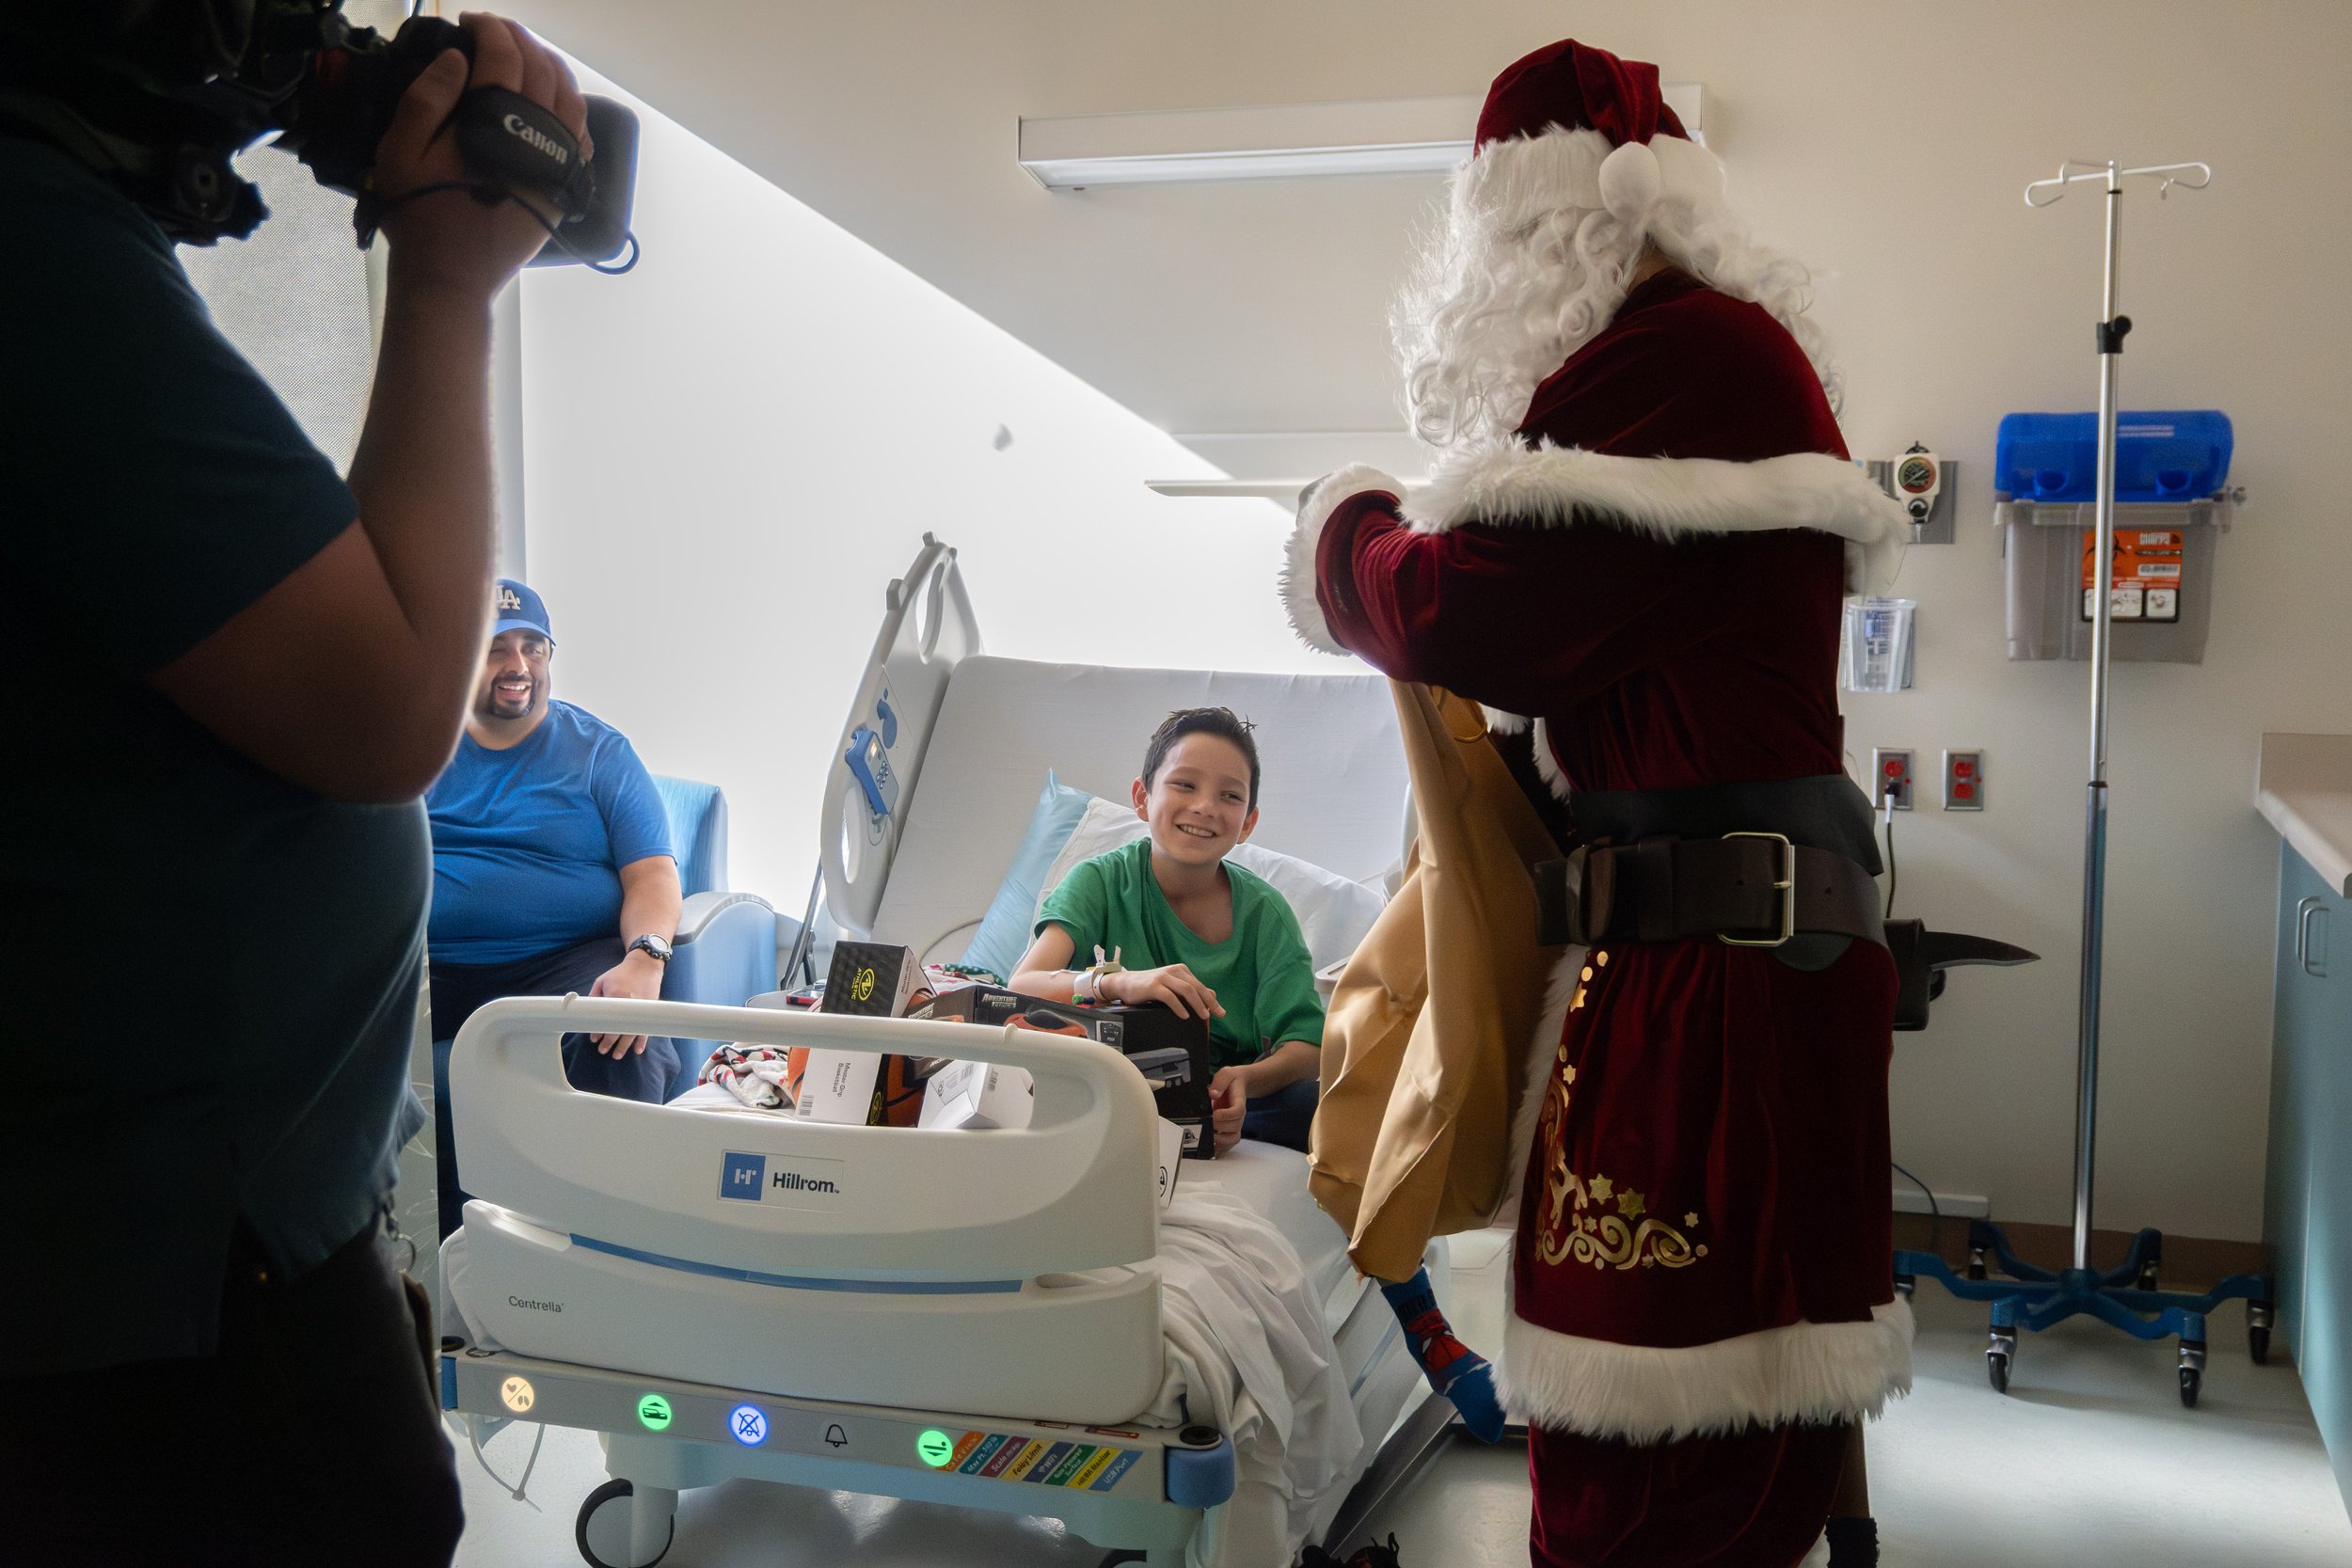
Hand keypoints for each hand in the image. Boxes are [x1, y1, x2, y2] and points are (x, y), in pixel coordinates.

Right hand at [370, 12, 590, 296]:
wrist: (451, 278)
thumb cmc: (419, 216)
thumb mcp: (400, 153)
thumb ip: (427, 99)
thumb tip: (460, 58)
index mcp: (493, 127)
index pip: (503, 59)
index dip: (489, 30)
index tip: (471, 21)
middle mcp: (535, 142)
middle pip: (542, 70)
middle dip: (519, 39)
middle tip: (495, 29)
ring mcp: (556, 164)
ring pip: (569, 97)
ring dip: (549, 64)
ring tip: (525, 51)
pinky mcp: (563, 185)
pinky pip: (579, 132)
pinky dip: (569, 103)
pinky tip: (551, 93)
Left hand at [586, 950, 663, 1054]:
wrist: (645, 965)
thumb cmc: (621, 973)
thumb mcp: (602, 980)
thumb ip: (594, 996)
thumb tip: (589, 1012)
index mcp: (614, 997)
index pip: (604, 1020)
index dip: (598, 1032)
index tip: (594, 1039)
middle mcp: (627, 1005)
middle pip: (617, 1030)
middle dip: (608, 1043)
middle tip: (602, 1050)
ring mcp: (640, 1010)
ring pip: (631, 1033)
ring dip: (623, 1046)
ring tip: (617, 1055)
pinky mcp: (649, 1011)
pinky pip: (645, 1030)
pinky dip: (642, 1041)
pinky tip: (637, 1050)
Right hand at [1102, 963, 1224, 1019]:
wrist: (1125, 983)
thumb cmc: (1150, 987)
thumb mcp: (1172, 987)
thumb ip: (1190, 990)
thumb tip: (1213, 996)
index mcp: (1181, 971)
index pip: (1200, 986)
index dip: (1211, 999)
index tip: (1220, 1012)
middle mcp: (1173, 971)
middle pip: (1196, 987)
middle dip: (1209, 1002)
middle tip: (1217, 1015)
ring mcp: (1163, 977)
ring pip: (1186, 989)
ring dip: (1197, 1004)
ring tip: (1204, 1016)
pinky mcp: (1153, 986)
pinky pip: (1169, 997)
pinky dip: (1179, 1007)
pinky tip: (1185, 1016)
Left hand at [1209, 1066, 1248, 1153]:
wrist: (1239, 1084)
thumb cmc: (1231, 1080)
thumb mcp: (1226, 1073)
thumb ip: (1220, 1082)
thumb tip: (1212, 1094)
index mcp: (1239, 1100)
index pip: (1238, 1111)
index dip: (1227, 1115)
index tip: (1215, 1113)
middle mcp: (1239, 1115)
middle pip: (1235, 1127)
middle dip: (1219, 1127)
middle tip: (1207, 1122)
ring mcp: (1236, 1123)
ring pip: (1234, 1138)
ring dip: (1221, 1140)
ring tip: (1208, 1135)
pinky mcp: (1231, 1130)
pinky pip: (1230, 1143)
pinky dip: (1220, 1146)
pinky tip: (1209, 1142)